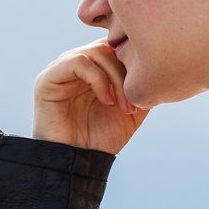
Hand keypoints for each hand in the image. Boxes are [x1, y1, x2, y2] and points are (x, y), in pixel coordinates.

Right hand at [32, 39, 147, 154]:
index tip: (147, 89)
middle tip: (136, 102)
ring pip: (96, 52)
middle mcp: (76, 64)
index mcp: (93, 68)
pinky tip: (106, 101)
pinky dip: (98, 79)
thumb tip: (160, 68)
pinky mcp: (48, 78)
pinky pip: (77, 61)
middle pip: (109, 45)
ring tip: (122, 105)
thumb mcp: (132, 112)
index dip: (135, 62)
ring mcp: (61, 69)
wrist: (77, 163)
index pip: (116, 45)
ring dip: (116, 78)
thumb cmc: (101, 140)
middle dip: (128, 72)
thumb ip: (142, 87)